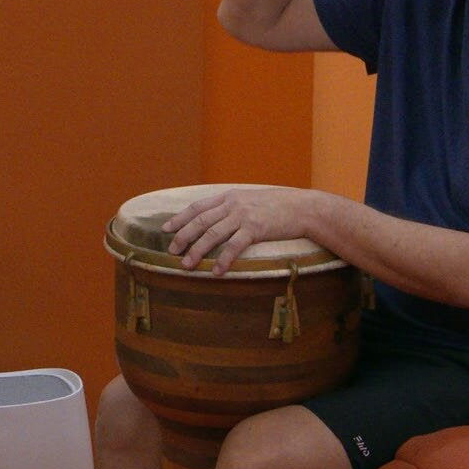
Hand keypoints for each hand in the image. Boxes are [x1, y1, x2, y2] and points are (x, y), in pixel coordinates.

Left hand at [162, 187, 312, 275]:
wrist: (302, 208)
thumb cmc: (277, 206)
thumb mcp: (250, 200)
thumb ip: (232, 207)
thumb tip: (216, 219)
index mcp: (229, 196)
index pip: (197, 207)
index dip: (180, 218)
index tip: (165, 228)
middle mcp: (232, 204)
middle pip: (200, 220)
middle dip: (183, 236)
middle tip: (171, 251)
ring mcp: (243, 216)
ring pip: (213, 234)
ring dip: (197, 250)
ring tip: (186, 265)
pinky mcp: (256, 229)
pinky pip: (235, 246)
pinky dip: (224, 259)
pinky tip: (216, 271)